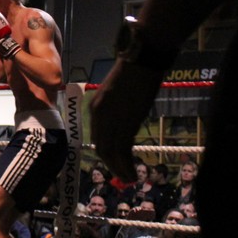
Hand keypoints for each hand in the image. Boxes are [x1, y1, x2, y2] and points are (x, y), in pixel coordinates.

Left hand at [90, 59, 164, 181]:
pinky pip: (123, 150)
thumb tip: (122, 122)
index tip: (115, 163)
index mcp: (95, 108)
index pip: (97, 137)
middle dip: (111, 165)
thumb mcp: (116, 92)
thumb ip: (115, 109)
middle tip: (122, 176)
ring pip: (110, 153)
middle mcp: (99, 116)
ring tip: (129, 179)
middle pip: (101, 148)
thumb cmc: (133, 72)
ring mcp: (112, 120)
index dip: (106, 153)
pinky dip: (126, 164)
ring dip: (119, 169)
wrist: (143, 59)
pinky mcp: (127, 122)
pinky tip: (134, 172)